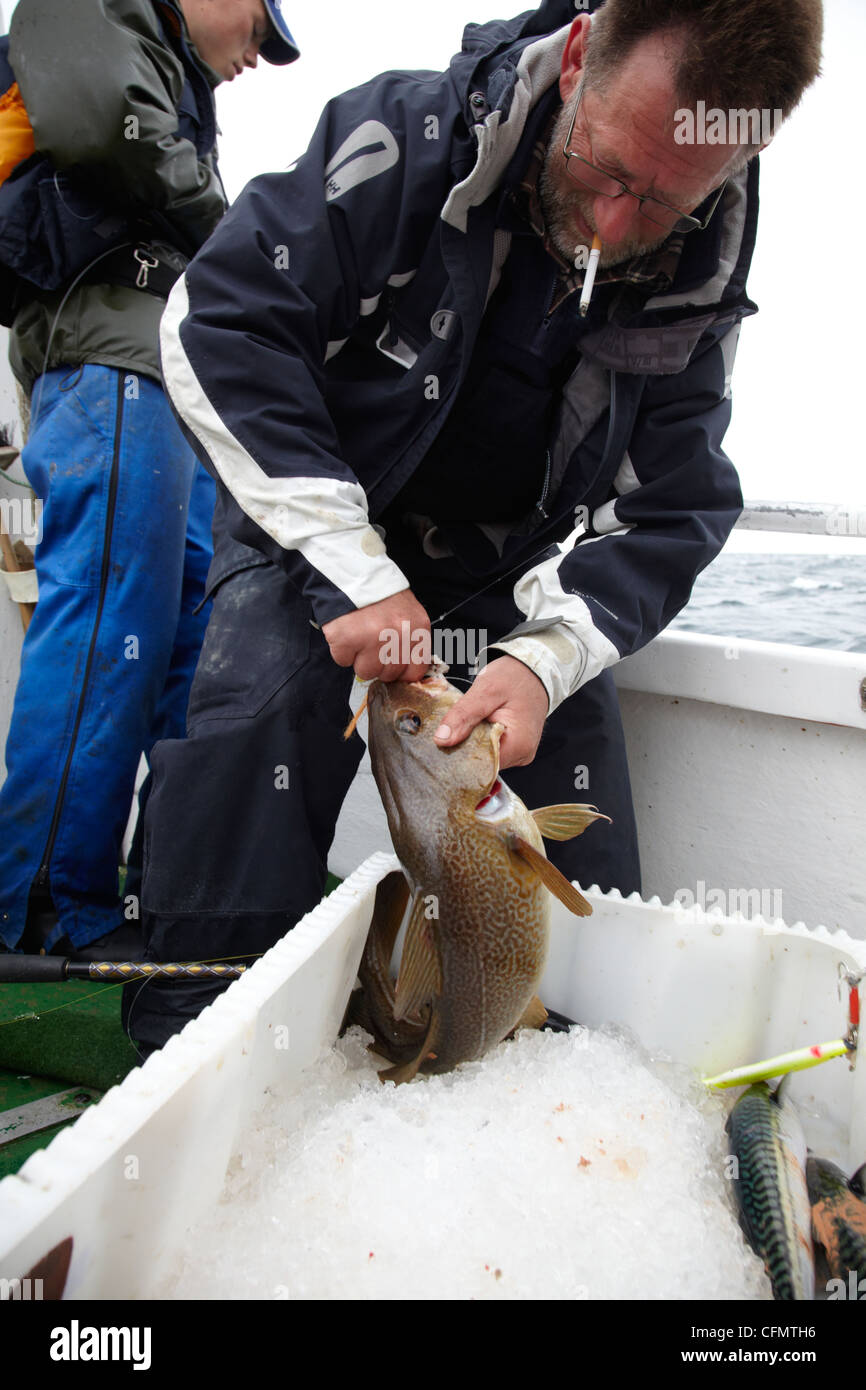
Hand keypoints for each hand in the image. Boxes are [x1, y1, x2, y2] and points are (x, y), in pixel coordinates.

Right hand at [322, 590, 431, 681]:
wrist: (353, 572)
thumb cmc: (380, 596)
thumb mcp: (407, 614)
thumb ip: (410, 642)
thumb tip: (405, 671)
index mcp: (418, 629)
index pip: (414, 672)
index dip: (400, 671)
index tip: (391, 664)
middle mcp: (398, 635)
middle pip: (388, 674)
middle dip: (378, 662)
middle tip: (371, 641)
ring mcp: (372, 638)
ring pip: (366, 672)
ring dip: (358, 658)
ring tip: (359, 635)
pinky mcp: (347, 639)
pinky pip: (343, 661)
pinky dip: (342, 650)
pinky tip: (347, 632)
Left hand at [433, 655, 548, 767]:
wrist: (534, 670)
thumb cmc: (515, 676)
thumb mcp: (486, 690)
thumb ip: (463, 715)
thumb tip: (441, 740)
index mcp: (519, 745)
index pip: (481, 764)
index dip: (459, 755)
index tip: (440, 744)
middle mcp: (521, 755)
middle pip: (482, 763)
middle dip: (462, 748)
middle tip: (448, 729)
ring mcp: (519, 752)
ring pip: (484, 756)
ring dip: (469, 743)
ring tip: (462, 724)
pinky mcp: (514, 746)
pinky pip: (490, 748)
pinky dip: (478, 739)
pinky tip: (473, 725)